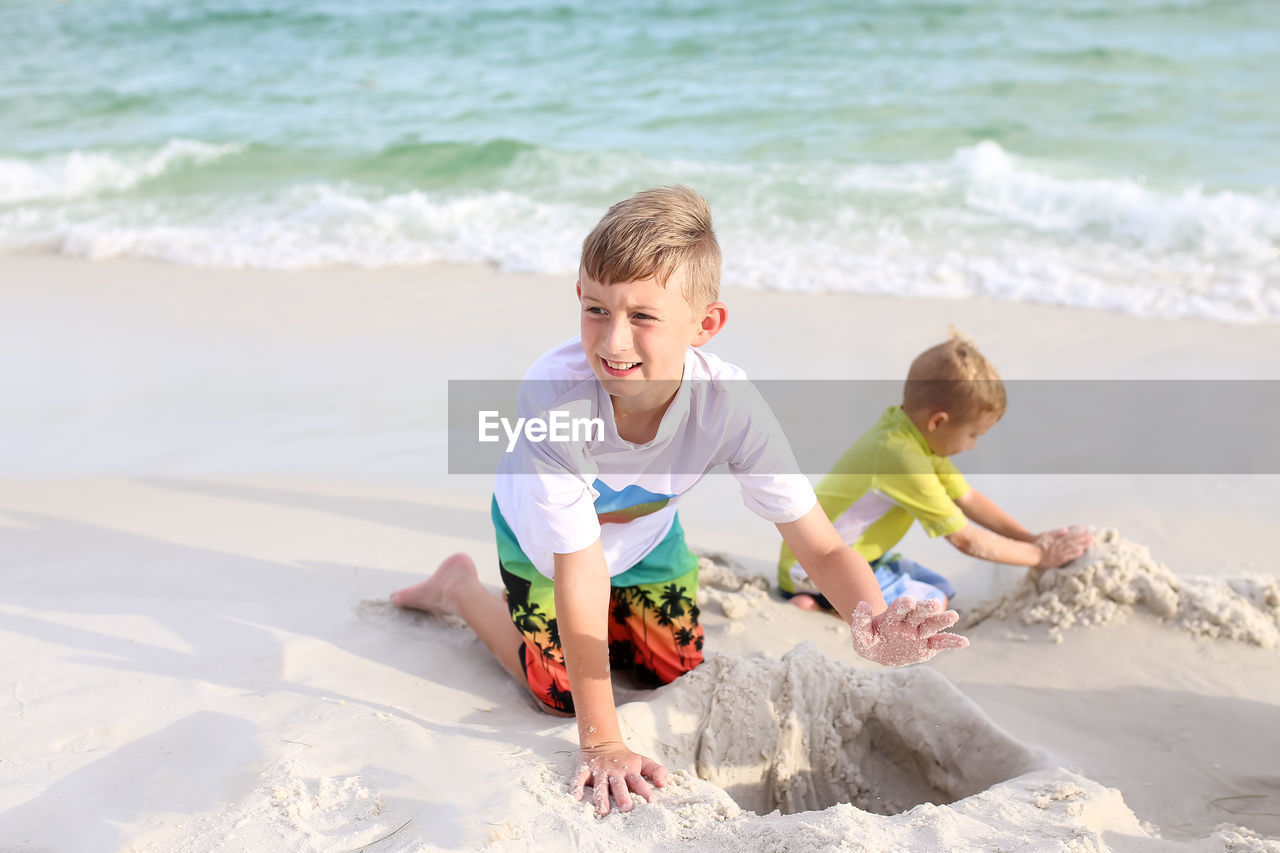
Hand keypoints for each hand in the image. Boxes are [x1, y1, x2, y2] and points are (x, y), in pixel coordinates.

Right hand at [570, 740, 667, 815]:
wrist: (602, 743)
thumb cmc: (625, 759)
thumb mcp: (642, 762)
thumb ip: (656, 771)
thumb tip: (664, 783)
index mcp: (628, 771)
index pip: (638, 781)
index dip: (645, 791)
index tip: (651, 802)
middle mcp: (614, 772)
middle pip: (619, 785)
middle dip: (622, 796)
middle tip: (626, 808)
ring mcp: (599, 771)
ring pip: (600, 785)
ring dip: (601, 797)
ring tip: (603, 811)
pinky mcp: (585, 770)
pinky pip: (579, 778)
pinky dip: (577, 787)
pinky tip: (576, 797)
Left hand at [849, 596, 968, 665]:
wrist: (881, 651)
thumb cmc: (870, 640)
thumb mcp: (861, 635)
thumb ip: (860, 621)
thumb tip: (861, 604)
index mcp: (893, 617)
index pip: (899, 609)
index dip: (903, 605)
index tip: (908, 600)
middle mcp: (909, 622)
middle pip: (918, 613)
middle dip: (925, 608)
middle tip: (934, 604)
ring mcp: (919, 633)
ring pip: (932, 625)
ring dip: (942, 621)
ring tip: (953, 616)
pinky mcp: (927, 646)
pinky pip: (941, 643)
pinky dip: (952, 642)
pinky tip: (964, 642)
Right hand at [1033, 526, 1092, 568]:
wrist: (1031, 553)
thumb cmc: (1037, 544)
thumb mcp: (1045, 535)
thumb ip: (1056, 533)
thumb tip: (1066, 530)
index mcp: (1058, 539)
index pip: (1071, 536)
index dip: (1080, 534)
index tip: (1088, 532)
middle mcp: (1060, 544)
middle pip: (1074, 541)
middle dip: (1084, 539)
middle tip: (1093, 537)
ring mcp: (1059, 552)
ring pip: (1073, 547)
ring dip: (1082, 545)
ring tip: (1090, 543)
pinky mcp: (1058, 559)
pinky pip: (1068, 556)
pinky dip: (1074, 554)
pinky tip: (1081, 553)